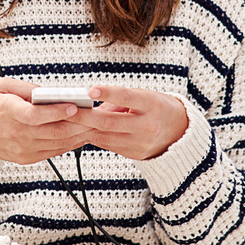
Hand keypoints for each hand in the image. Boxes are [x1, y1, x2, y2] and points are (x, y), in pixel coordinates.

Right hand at [0, 77, 91, 176]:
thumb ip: (26, 87)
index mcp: (7, 111)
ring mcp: (22, 148)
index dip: (54, 112)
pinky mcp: (27, 157)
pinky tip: (84, 134)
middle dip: (78, 123)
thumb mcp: (2, 87)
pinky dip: (72, 143)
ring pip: (57, 142)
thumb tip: (51, 92)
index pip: (33, 115)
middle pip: (52, 130)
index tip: (73, 107)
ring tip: (96, 123)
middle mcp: (15, 132)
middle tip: (97, 114)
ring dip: (79, 134)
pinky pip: (55, 151)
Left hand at [71, 85, 188, 159]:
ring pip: (105, 136)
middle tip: (66, 110)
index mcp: (152, 105)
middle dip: (85, 117)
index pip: (127, 98)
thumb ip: (119, 99)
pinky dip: (92, 137)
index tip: (90, 90)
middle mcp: (148, 126)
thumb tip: (92, 105)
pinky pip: (108, 145)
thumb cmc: (157, 107)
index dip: (108, 94)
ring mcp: (141, 143)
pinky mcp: (134, 154)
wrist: (180, 132)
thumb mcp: (144, 96)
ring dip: (83, 129)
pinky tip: (78, 132)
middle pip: (110, 122)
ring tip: (65, 121)